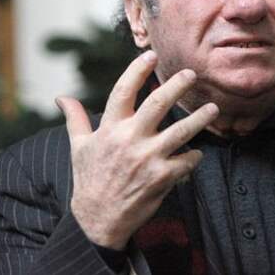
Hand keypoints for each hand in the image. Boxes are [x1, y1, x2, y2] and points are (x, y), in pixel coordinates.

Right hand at [55, 50, 218, 249]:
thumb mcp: (78, 147)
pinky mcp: (162, 177)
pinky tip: (195, 153)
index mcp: (109, 128)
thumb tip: (61, 97)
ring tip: (213, 108)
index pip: (123, 91)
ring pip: (181, 131)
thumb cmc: (89, 179)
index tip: (151, 55)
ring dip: (200, 118)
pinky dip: (194, 156)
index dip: (137, 70)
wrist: (98, 219)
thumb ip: (75, 119)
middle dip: (177, 85)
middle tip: (192, 74)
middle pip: (158, 103)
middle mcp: (129, 140)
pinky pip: (186, 160)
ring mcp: (147, 158)